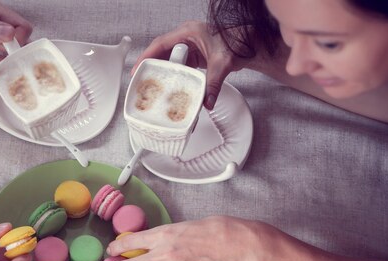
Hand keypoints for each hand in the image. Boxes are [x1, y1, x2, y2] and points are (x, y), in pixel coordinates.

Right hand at [133, 21, 249, 109]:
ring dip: (160, 70)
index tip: (138, 68)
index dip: (147, 55)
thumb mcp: (223, 64)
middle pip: (161, 51)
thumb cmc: (238, 43)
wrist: (249, 44)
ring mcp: (189, 45)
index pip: (161, 43)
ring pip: (168, 58)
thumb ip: (214, 84)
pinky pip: (177, 63)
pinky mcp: (193, 55)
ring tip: (150, 84)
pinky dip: (172, 73)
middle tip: (140, 80)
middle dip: (150, 65)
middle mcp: (186, 37)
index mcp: (189, 32)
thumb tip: (206, 102)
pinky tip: (168, 84)